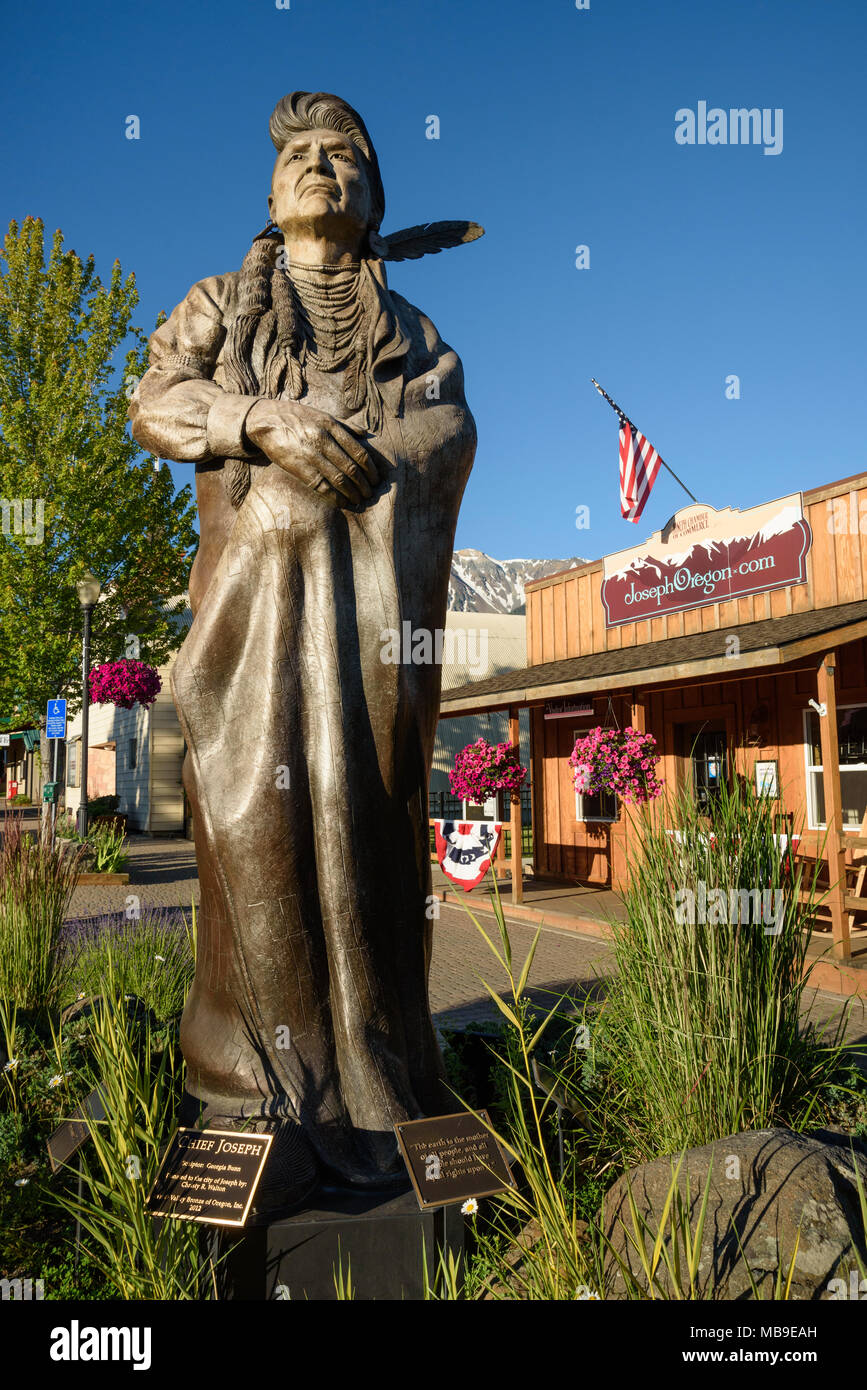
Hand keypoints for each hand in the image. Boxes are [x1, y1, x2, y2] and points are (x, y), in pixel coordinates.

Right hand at [244, 399, 379, 504]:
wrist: (266, 421)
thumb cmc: (297, 417)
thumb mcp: (322, 415)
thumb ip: (345, 425)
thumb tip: (366, 434)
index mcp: (331, 426)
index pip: (359, 451)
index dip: (371, 468)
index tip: (376, 478)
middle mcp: (323, 439)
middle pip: (351, 468)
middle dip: (364, 484)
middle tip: (370, 493)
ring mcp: (311, 454)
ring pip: (339, 479)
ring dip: (352, 493)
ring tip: (359, 500)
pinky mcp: (299, 467)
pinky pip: (321, 486)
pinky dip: (334, 497)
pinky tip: (342, 502)